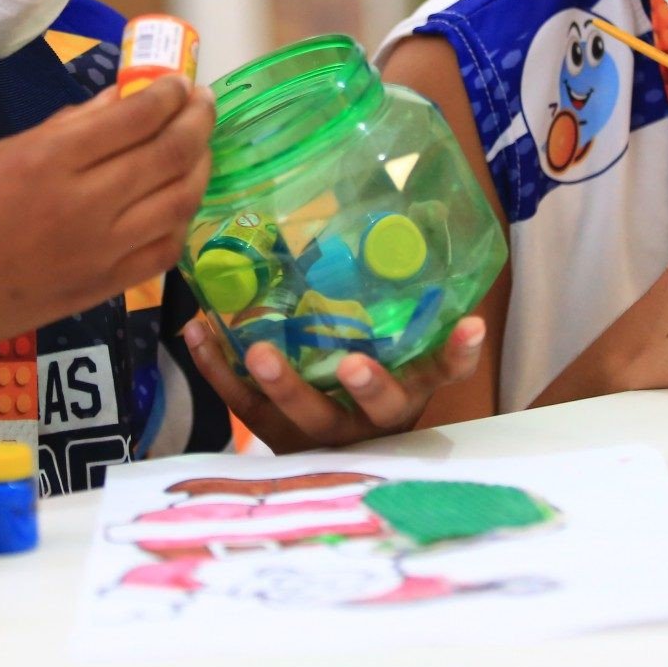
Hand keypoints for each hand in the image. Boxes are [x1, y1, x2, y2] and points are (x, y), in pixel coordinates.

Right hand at [0, 75, 214, 366]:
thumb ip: (63, 129)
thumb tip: (116, 101)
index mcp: (49, 160)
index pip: (139, 115)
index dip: (171, 91)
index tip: (180, 79)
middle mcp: (85, 204)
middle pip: (171, 153)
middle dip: (198, 119)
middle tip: (202, 103)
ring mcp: (99, 253)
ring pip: (180, 201)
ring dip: (200, 165)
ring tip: (199, 144)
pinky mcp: (101, 290)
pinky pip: (164, 251)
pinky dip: (181, 219)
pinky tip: (179, 200)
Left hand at [179, 314, 485, 451]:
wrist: (329, 450)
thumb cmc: (366, 379)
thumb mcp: (393, 353)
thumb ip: (399, 305)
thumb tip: (425, 216)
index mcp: (408, 391)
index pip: (442, 373)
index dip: (457, 354)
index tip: (471, 325)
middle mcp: (369, 420)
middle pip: (373, 409)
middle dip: (367, 386)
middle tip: (355, 364)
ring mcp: (318, 432)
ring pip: (304, 416)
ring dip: (282, 384)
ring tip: (260, 353)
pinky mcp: (271, 432)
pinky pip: (242, 404)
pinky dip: (217, 369)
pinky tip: (196, 331)